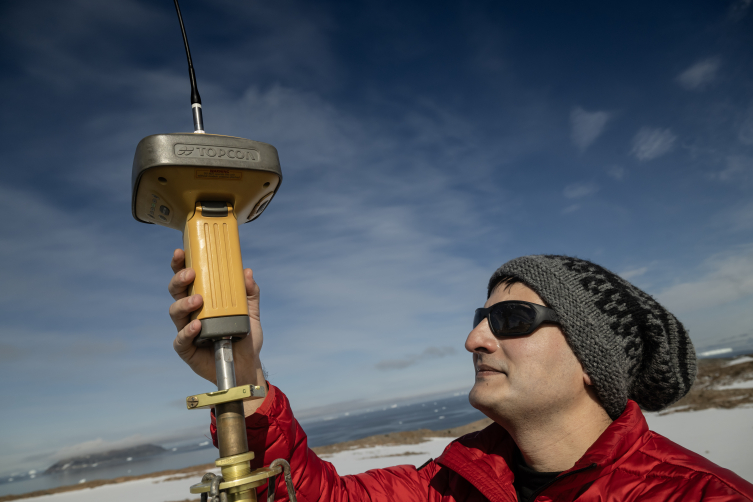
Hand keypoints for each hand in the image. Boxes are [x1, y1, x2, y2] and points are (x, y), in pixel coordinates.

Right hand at [168, 249, 264, 388]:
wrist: (246, 365)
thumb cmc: (244, 337)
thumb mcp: (251, 312)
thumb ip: (250, 293)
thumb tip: (247, 272)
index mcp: (202, 300)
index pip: (188, 279)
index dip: (181, 265)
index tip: (182, 251)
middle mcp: (190, 313)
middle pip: (176, 292)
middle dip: (179, 280)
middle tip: (191, 273)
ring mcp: (186, 330)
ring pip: (175, 313)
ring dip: (184, 303)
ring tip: (198, 300)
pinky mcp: (186, 349)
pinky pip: (181, 339)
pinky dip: (187, 331)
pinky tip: (196, 325)